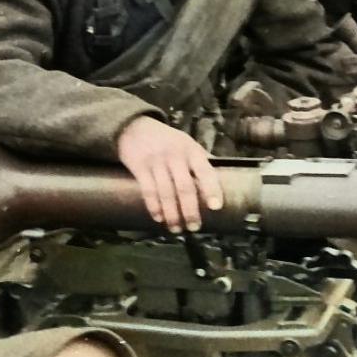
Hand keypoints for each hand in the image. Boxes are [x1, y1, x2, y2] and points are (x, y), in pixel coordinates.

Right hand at [116, 116, 223, 232]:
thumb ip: (200, 160)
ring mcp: (156, 161)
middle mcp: (175, 155)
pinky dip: (154, 207)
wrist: (134, 127)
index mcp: (191, 150)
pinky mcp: (140, 167)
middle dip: (190, 210)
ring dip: (172, 214)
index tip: (216, 207)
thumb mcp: (186, 142)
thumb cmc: (166, 139)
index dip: (212, 189)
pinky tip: (159, 218)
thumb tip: (222, 177)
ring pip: (166, 193)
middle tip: (194, 227)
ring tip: (176, 229)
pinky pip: (148, 191)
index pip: (205, 171)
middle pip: (185, 187)